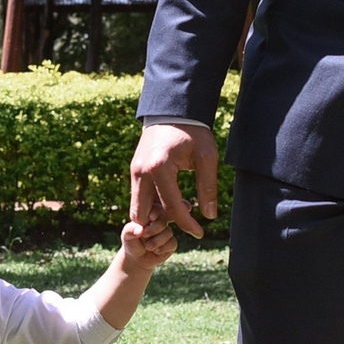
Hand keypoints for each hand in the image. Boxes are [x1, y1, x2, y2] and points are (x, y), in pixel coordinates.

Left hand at [119, 219, 177, 273]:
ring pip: (168, 232)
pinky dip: (163, 248)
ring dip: (157, 241)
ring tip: (148, 247)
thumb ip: (130, 230)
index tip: (147, 221)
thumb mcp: (126, 236)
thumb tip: (140, 230)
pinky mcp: (171, 243)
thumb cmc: (131, 242)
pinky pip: (173, 243)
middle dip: (154, 229)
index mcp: (150, 216)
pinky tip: (156, 251)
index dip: (153, 214)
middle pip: (163, 221)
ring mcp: (167, 232)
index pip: (155, 209)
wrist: (136, 258)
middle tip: (144, 235)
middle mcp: (160, 222)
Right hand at [131, 122, 217, 239]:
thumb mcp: (206, 157)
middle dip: (161, 225)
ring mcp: (134, 170)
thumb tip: (209, 216)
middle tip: (183, 222)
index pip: (171, 207)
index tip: (200, 233)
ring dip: (155, 215)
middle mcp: (140, 172)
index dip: (187, 224)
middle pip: (143, 215)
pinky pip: (138, 196)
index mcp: (159, 168)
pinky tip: (170, 200)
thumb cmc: (192, 131)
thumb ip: (208, 188)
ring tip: (179, 210)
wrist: (173, 110)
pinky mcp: (134, 169)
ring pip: (137, 208)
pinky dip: (151, 204)